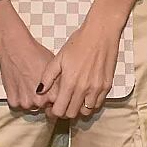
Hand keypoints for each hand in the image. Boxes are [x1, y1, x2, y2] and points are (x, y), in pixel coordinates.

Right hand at [0, 0, 55, 111]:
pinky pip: (18, 104)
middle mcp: (40, 101)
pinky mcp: (13, 101)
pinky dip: (18, 96)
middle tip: (38, 84)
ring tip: (28, 82)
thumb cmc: (35, 54)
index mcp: (54, 94)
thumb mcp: (56, 68)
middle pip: (44, 107)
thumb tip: (67, 92)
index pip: (59, 106)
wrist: (15, 47)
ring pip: (31, 106)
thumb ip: (60, 84)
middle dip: (43, 99)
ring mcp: (26, 102)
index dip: (57, 99)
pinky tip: (20, 83)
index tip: (54, 96)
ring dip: (30, 98)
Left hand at [38, 5, 123, 119]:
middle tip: (62, 104)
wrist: (101, 33)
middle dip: (65, 112)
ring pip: (86, 112)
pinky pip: (98, 104)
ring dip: (78, 109)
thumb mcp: (59, 58)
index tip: (52, 107)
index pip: (59, 110)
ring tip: (74, 100)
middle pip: (72, 114)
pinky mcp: (107, 86)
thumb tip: (39, 91)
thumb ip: (48, 77)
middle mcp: (84, 88)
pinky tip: (85, 95)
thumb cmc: (79, 43)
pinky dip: (90, 103)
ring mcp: (97, 88)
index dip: (53, 112)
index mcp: (70, 82)